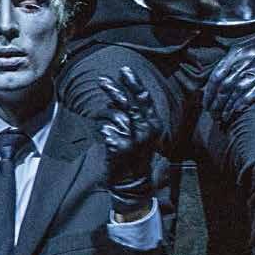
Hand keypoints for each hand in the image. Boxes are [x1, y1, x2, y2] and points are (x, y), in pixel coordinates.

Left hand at [97, 66, 161, 218]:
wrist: (132, 183)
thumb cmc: (134, 155)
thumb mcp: (140, 134)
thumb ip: (132, 115)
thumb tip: (117, 96)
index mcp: (154, 125)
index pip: (144, 99)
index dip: (134, 83)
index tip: (124, 70)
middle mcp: (146, 130)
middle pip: (128, 103)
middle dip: (114, 89)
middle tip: (102, 80)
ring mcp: (133, 139)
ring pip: (115, 115)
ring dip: (105, 114)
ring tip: (101, 117)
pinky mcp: (120, 147)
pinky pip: (106, 130)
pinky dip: (103, 131)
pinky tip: (106, 138)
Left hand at [202, 27, 254, 124]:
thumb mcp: (247, 47)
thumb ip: (233, 61)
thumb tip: (218, 80)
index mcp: (237, 52)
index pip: (217, 75)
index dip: (209, 92)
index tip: (206, 104)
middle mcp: (246, 59)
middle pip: (225, 86)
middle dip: (216, 103)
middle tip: (212, 115)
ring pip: (237, 91)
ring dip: (228, 107)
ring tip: (223, 118)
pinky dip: (244, 102)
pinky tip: (237, 111)